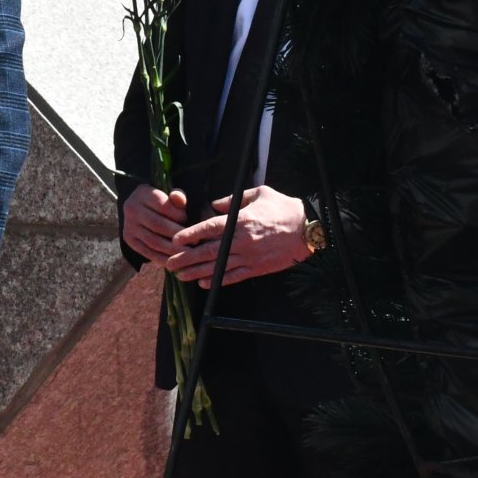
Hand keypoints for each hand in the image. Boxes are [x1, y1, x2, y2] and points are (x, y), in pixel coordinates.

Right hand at [121, 183, 186, 267]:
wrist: (141, 208)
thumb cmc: (162, 202)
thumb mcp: (170, 195)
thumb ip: (178, 197)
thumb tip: (179, 198)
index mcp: (143, 193)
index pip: (163, 206)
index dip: (180, 216)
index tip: (192, 224)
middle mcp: (131, 208)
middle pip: (157, 224)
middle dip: (178, 235)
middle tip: (195, 244)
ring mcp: (128, 225)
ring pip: (152, 240)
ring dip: (171, 249)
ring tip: (187, 254)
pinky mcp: (128, 239)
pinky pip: (146, 251)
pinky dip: (161, 258)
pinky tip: (175, 260)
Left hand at [166, 185, 311, 287]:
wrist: (307, 229)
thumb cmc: (283, 208)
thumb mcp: (258, 193)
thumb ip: (233, 199)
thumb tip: (214, 205)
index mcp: (240, 220)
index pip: (209, 228)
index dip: (190, 234)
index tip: (176, 240)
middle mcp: (241, 240)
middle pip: (208, 251)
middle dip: (187, 258)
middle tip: (170, 263)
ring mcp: (249, 256)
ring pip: (218, 267)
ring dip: (197, 272)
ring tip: (181, 276)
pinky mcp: (257, 268)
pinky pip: (234, 276)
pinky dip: (218, 281)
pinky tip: (204, 283)